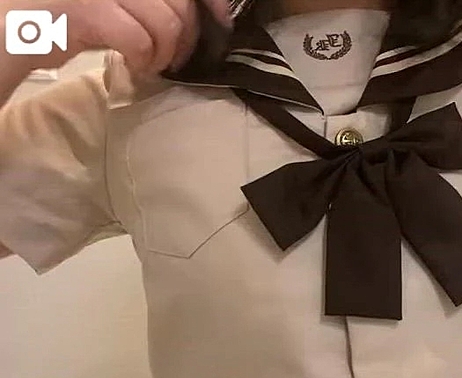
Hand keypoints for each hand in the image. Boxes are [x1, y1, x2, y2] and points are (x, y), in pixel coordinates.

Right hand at [0, 0, 230, 73]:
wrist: (8, 32)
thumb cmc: (60, 20)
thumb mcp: (112, 5)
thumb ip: (148, 4)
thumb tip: (195, 16)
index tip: (220, 20)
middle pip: (178, 0)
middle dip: (186, 36)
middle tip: (173, 59)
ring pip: (164, 20)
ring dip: (164, 53)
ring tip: (149, 65)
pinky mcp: (83, 7)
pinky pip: (138, 37)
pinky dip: (143, 60)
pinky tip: (133, 68)